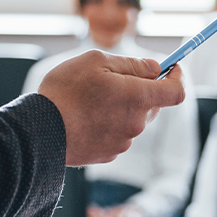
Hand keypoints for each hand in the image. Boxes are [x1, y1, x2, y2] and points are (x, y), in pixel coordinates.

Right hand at [37, 51, 184, 166]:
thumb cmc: (65, 92)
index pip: (176, 92)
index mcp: (138, 98)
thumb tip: (155, 68)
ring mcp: (123, 142)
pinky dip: (109, 123)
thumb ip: (131, 64)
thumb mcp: (96, 62)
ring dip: (122, 106)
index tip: (172, 67)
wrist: (39, 132)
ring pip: (133, 119)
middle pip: (153, 105)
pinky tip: (86, 116)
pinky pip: (118, 133)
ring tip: (91, 98)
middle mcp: (136, 124)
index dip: (178, 77)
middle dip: (142, 89)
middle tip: (118, 77)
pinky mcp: (109, 154)